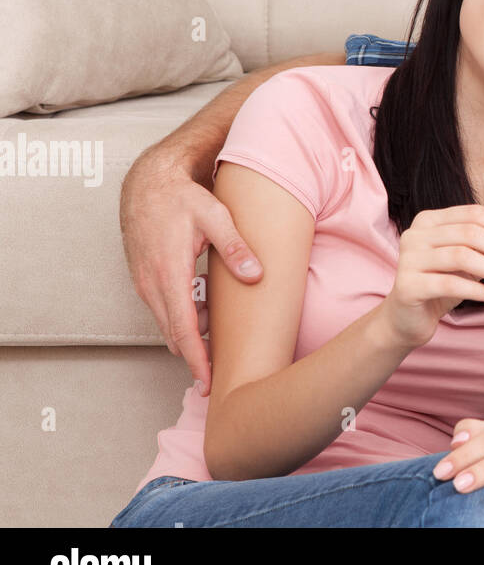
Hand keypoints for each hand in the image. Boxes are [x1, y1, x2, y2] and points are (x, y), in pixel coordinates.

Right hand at [120, 141, 264, 395]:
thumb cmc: (181, 197)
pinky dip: (181, 319)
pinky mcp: (145, 277)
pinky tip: (203, 315)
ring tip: (216, 347)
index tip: (208, 382)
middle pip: (174, 333)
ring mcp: (145, 282)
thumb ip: (235, 247)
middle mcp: (152, 284)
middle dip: (194, 358)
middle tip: (217, 379)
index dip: (197, 359)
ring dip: (189, 337)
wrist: (147, 182)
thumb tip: (256, 276)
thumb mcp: (214, 216)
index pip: (184, 329)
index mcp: (169, 274)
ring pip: (167, 322)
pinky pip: (163, 308)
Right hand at [378, 204, 483, 350]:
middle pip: (469, 232)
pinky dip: (475, 290)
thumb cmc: (439, 285)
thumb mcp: (467, 264)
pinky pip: (448, 283)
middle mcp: (416, 234)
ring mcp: (408, 258)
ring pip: (460, 255)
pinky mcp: (407, 285)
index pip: (473, 213)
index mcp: (429, 220)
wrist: (406, 319)